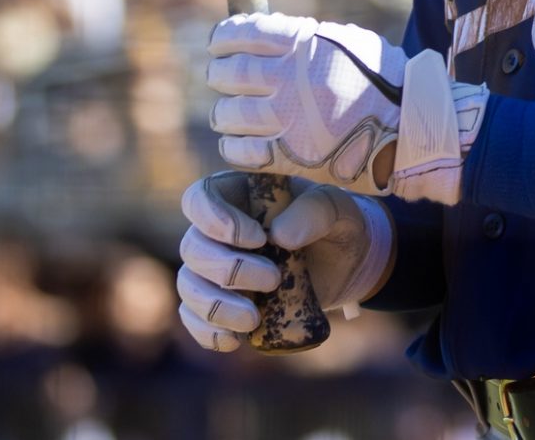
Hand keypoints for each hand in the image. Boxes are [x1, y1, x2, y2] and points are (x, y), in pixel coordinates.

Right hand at [176, 172, 391, 352]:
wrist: (345, 265)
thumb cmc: (336, 225)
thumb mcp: (339, 209)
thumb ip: (315, 211)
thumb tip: (279, 235)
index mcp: (238, 195)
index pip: (200, 198)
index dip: (217, 220)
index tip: (257, 238)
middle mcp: (216, 231)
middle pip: (192, 248)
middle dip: (228, 270)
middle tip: (273, 279)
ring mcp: (214, 269)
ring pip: (189, 286)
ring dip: (215, 306)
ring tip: (253, 320)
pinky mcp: (219, 303)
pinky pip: (194, 319)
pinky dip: (207, 332)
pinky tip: (234, 341)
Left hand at [206, 12, 405, 195]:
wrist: (412, 128)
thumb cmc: (384, 80)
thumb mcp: (348, 43)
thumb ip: (306, 39)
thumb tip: (266, 35)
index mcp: (304, 44)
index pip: (242, 33)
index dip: (222, 38)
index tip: (219, 44)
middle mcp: (290, 79)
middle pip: (228, 74)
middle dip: (220, 75)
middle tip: (223, 78)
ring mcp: (288, 119)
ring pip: (227, 114)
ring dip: (225, 113)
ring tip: (233, 113)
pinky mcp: (290, 156)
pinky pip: (239, 151)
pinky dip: (234, 145)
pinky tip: (241, 141)